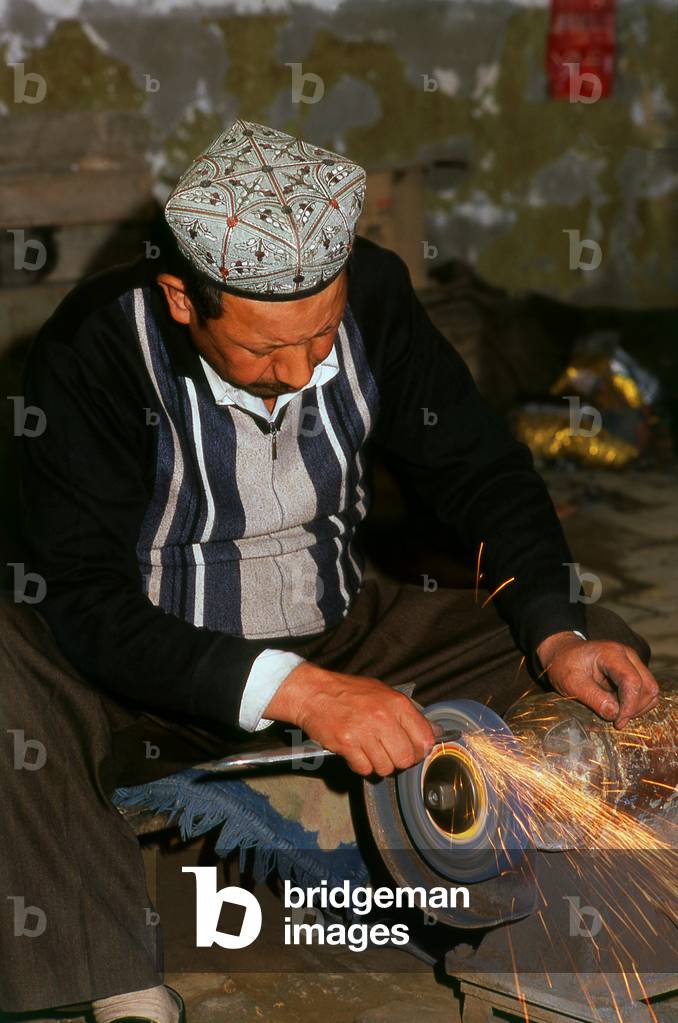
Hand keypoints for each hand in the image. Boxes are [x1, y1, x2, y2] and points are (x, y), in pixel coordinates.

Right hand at [264, 662, 435, 776]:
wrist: (314, 692)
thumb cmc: (348, 692)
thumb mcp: (383, 693)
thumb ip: (407, 714)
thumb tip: (433, 732)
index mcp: (396, 703)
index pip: (424, 739)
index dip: (420, 750)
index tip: (412, 750)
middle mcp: (383, 718)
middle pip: (406, 758)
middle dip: (399, 761)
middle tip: (388, 754)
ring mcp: (364, 732)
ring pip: (386, 767)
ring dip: (378, 764)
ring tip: (369, 751)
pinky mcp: (347, 744)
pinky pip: (364, 769)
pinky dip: (361, 765)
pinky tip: (356, 753)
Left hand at [536, 632, 659, 728]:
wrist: (563, 654)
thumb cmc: (564, 665)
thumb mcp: (571, 682)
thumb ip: (592, 697)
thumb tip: (615, 714)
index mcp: (612, 653)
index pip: (632, 681)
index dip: (630, 705)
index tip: (618, 722)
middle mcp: (628, 656)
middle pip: (648, 687)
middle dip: (635, 708)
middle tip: (616, 720)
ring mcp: (633, 663)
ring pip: (650, 691)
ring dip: (637, 708)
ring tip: (616, 713)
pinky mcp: (633, 672)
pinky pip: (645, 692)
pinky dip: (636, 704)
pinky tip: (618, 707)